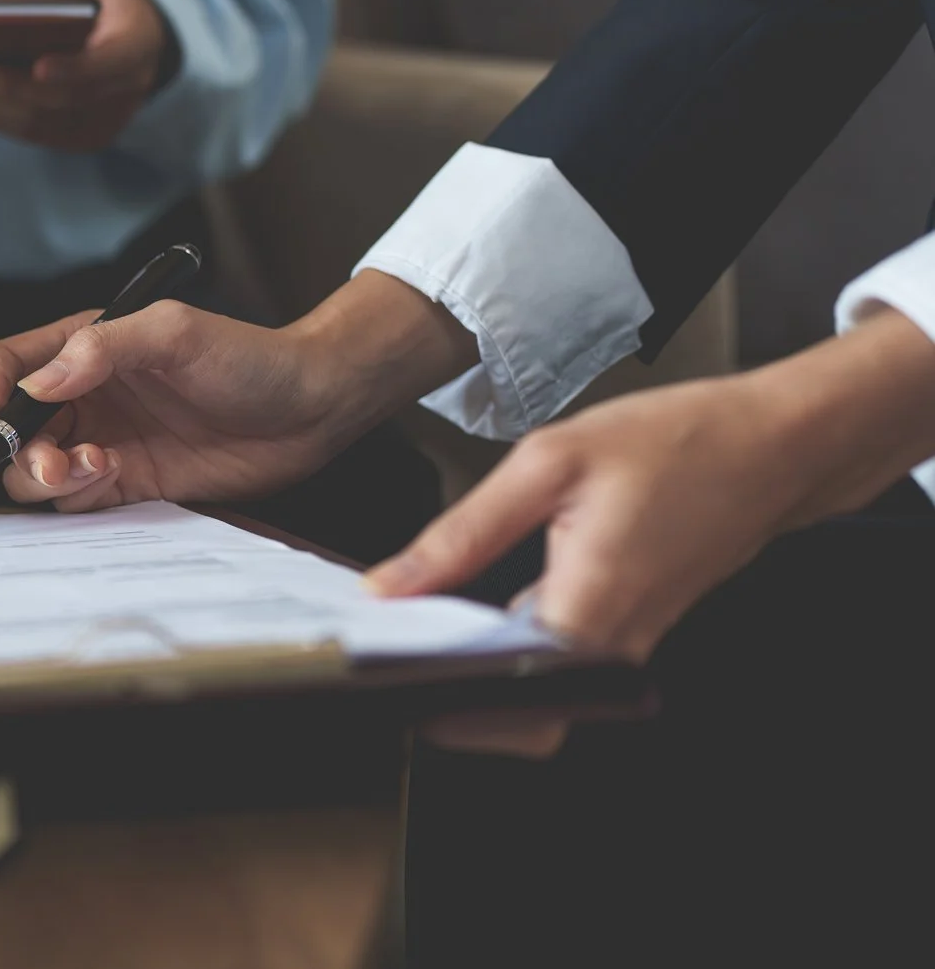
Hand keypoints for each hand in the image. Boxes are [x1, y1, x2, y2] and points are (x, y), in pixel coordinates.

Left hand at [0, 0, 169, 150]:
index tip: (39, 67)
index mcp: (136, 40)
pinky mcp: (79, 138)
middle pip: (60, 99)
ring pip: (39, 123)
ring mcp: (104, 121)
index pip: (110, 61)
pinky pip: (30, 133)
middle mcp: (126, 90)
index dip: (76, 69)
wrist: (131, 33)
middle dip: (5, 86)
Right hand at [0, 273, 476, 510]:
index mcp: (84, 345)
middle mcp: (85, 394)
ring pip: (35, 469)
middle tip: (54, 461)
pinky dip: (76, 497)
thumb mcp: (176, 333)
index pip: (7, 364)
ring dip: (48, 475)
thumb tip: (39, 383)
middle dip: (19, 448)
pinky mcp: (127, 482)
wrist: (311, 408)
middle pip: (13, 427)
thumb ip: (104, 347)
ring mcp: (103, 439)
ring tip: (95, 468)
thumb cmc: (250, 357)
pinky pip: (75, 500)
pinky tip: (112, 477)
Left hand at [368, 310, 934, 756]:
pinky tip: (468, 602)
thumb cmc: (678, 443)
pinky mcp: (627, 632)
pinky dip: (506, 643)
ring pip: (533, 691)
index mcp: (588, 611)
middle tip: (388, 646)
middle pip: (513, 712)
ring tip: (415, 619)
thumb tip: (392, 586)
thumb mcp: (549, 463)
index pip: (501, 703)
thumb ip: (462, 533)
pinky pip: (554, 658)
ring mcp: (625, 646)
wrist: (771, 447)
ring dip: (471, 666)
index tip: (383, 671)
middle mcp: (612, 648)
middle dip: (444, 691)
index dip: (436, 702)